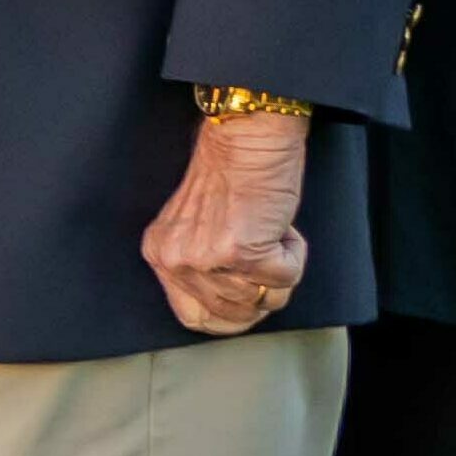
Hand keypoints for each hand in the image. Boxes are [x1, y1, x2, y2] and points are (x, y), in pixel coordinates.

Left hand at [147, 96, 309, 336]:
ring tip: (270, 232)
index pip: (192, 318)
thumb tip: (234, 306)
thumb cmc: (231, 174)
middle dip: (262, 292)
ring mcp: (207, 259)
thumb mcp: (196, 226)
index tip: (251, 303)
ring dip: (279, 270)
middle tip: (268, 257)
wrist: (248, 137)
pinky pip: (286, 279)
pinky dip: (294, 256)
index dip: (230, 318)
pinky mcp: (243, 253)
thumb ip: (202, 265)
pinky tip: (280, 227)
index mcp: (161, 254)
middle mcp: (177, 261)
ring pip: (263, 300)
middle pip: (233, 314)